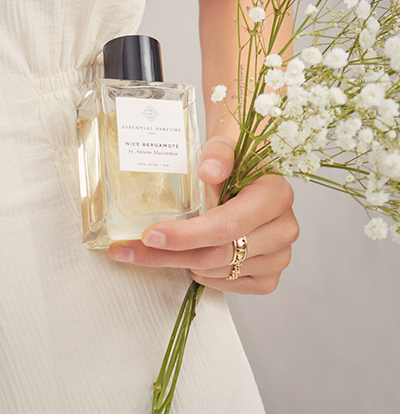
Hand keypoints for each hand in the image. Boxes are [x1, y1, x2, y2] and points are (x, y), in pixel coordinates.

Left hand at [108, 136, 297, 293]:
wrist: (247, 175)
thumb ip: (218, 153)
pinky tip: (195, 256)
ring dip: (183, 262)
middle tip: (130, 249)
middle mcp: (284, 229)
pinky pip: (228, 286)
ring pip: (218, 272)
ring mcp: (279, 256)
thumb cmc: (233, 162)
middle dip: (169, 254)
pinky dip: (204, 275)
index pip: (229, 225)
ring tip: (166, 244)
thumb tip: (209, 170)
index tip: (150, 235)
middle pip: (218, 254)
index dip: (187, 234)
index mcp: (276, 195)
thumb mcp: (223, 146)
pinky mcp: (269, 277)